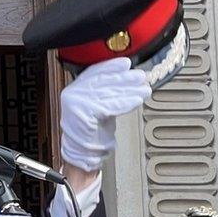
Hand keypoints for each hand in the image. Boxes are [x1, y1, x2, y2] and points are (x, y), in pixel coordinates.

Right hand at [60, 57, 150, 172]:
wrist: (81, 153)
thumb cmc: (90, 131)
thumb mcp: (96, 105)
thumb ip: (105, 92)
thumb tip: (127, 79)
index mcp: (74, 88)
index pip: (94, 72)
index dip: (111, 66)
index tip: (126, 63)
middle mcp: (73, 94)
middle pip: (103, 81)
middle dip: (124, 78)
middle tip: (140, 76)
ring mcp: (77, 104)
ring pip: (109, 93)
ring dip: (130, 90)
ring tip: (144, 88)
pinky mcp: (85, 114)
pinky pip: (110, 105)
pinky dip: (126, 102)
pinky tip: (137, 99)